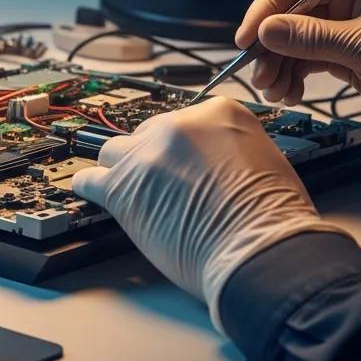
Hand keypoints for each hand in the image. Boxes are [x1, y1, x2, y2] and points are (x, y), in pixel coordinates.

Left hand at [71, 99, 341, 329]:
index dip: (183, 147)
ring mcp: (146, 155)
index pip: (184, 119)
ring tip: (132, 191)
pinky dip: (91, 188)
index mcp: (218, 112)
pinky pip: (89, 179)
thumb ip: (232, 148)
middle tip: (164, 185)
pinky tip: (98, 196)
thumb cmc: (272, 217)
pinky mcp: (121, 187)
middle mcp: (177, 125)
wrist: (258, 248)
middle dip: (153, 158)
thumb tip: (216, 159)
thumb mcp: (266, 159)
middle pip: (148, 133)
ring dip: (122, 170)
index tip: (183, 162)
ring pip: (115, 152)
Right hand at [237, 0, 360, 159]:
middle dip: (270, 46)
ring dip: (278, 66)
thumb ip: (313, 38)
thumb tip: (263, 30)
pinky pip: (304, 62)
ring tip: (275, 92)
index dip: (265, 9)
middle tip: (260, 77)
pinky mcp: (343, 58)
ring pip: (292, 42)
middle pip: (288, 16)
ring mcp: (342, 31)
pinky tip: (290, 94)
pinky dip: (292, 77)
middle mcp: (345, 1)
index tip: (246, 39)